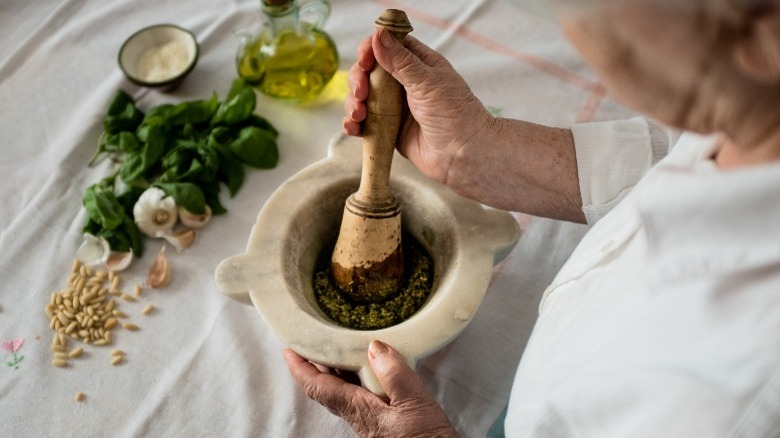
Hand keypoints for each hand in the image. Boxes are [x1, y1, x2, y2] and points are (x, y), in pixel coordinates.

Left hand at [283, 340, 458, 437]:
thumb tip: (374, 347)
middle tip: (313, 338)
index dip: (300, 368)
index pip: (318, 387)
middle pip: (327, 387)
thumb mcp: (414, 404)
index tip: (289, 349)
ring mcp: (371, 420)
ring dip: (336, 368)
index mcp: (359, 410)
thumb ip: (395, 375)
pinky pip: (360, 394)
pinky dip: (358, 376)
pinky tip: (371, 367)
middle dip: (316, 363)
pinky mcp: (385, 421)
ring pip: (343, 390)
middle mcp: (360, 415)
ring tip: (338, 345)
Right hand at [343, 28, 493, 185]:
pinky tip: (353, 128)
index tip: (364, 61)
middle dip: (358, 80)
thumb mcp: (428, 81)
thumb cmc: (456, 115)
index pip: (387, 47)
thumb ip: (400, 61)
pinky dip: (354, 124)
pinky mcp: (388, 130)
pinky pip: (364, 123)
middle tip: (362, 93)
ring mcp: (394, 108)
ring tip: (359, 115)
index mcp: (418, 65)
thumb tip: (378, 35)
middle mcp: (404, 84)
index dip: (370, 50)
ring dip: (353, 103)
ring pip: (362, 98)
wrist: (464, 155)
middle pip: (368, 72)